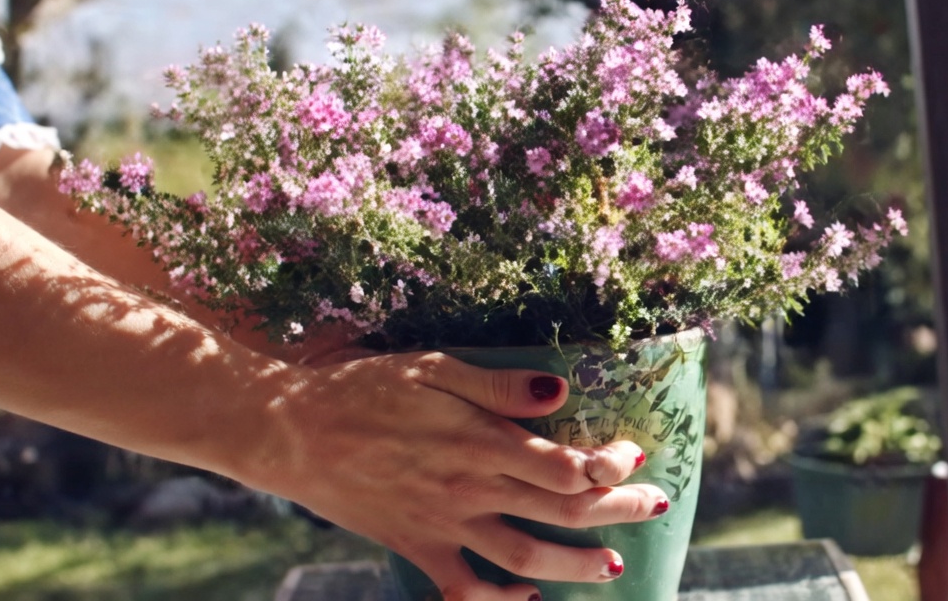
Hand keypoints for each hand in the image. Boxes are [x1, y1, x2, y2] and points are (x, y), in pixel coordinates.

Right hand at [248, 350, 668, 600]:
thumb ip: (498, 385)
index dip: (608, 464)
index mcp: (479, 441)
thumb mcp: (431, 368)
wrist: (290, 432)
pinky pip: (463, 588)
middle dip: (616, 511)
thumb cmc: (362, 389)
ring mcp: (443, 524)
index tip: (634, 453)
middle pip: (559, 510)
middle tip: (657, 506)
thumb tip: (561, 391)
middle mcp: (469, 489)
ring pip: (524, 555)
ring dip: (575, 565)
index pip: (564, 463)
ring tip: (614, 568)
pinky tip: (525, 598)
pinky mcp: (416, 546)